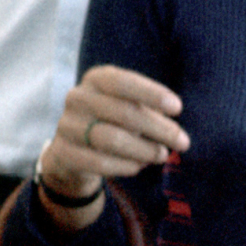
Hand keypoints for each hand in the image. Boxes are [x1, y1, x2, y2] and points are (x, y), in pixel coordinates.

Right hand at [38, 66, 188, 222]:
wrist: (73, 150)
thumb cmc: (112, 122)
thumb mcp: (129, 108)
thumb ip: (150, 113)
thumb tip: (176, 133)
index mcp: (96, 79)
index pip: (123, 81)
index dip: (151, 93)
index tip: (178, 108)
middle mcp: (78, 98)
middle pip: (124, 113)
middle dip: (159, 129)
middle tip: (183, 142)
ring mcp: (67, 125)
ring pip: (112, 139)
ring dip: (144, 150)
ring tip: (162, 155)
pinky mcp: (63, 152)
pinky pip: (100, 162)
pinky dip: (126, 166)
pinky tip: (139, 166)